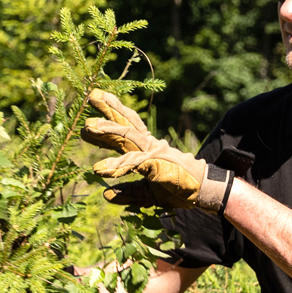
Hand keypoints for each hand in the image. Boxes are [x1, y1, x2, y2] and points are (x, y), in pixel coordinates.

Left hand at [81, 90, 223, 212]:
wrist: (203, 190)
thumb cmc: (177, 188)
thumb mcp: (148, 194)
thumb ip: (128, 193)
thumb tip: (105, 195)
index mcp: (146, 150)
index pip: (126, 130)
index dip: (110, 119)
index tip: (94, 110)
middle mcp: (149, 146)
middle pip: (126, 125)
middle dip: (108, 111)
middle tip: (90, 97)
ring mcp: (153, 152)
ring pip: (128, 137)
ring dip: (108, 132)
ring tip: (89, 128)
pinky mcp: (157, 164)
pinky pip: (133, 163)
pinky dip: (116, 166)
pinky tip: (99, 169)